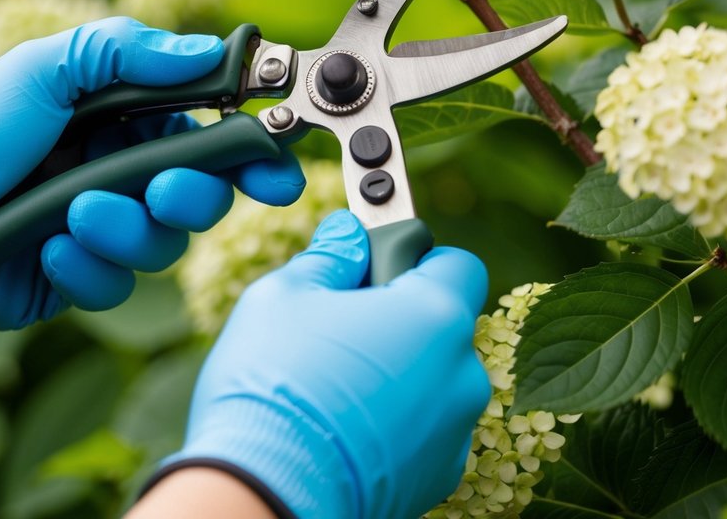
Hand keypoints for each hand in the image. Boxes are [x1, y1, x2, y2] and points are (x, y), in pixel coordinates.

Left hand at [0, 17, 303, 330]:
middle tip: (163, 186)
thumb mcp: (45, 67)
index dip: (252, 154)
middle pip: (202, 196)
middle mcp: (125, 175)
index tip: (277, 170)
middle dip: (193, 195)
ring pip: (163, 246)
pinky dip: (86, 265)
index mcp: (126, 121)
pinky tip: (47, 247)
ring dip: (126, 229)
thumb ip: (128, 53)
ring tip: (73, 213)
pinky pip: (115, 284)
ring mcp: (105, 230)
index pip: (211, 134)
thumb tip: (212, 54)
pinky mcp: (80, 278)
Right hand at [158, 210, 489, 518]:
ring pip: (431, 380)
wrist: (265, 496)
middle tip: (336, 326)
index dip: (413, 255)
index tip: (372, 262)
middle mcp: (462, 375)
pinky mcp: (436, 478)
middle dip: (397, 317)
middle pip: (441, 325)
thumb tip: (348, 234)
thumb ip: (329, 256)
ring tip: (330, 386)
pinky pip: (422, 429)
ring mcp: (454, 433)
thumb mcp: (285, 296)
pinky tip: (339, 426)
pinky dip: (392, 421)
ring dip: (395, 372)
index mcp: (436, 317)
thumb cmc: (274, 385)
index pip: (455, 263)